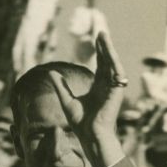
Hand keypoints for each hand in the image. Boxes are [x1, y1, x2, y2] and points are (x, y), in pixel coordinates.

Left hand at [48, 32, 126, 166]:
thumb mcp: (66, 100)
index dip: (99, 52)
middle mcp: (108, 85)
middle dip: (104, 47)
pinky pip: (116, 72)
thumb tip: (50, 73)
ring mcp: (113, 88)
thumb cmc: (81, 122)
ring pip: (112, 64)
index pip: (100, 65)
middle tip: (101, 32)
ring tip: (103, 36)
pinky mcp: (117, 91)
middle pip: (107, 61)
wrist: (89, 134)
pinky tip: (108, 51)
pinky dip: (112, 61)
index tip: (95, 39)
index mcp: (99, 87)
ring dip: (109, 50)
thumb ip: (60, 86)